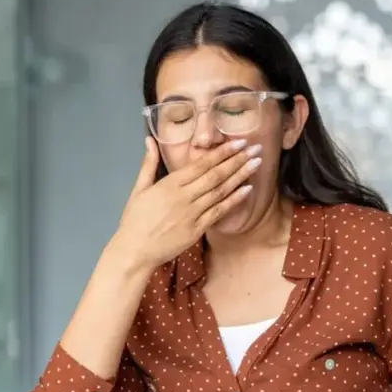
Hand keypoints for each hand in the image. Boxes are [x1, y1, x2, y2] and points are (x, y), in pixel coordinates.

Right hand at [111, 136, 261, 268]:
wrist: (134, 251)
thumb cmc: (135, 220)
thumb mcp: (139, 189)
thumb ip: (149, 163)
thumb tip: (150, 140)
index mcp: (170, 184)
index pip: (201, 164)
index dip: (222, 152)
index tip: (238, 142)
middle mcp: (184, 196)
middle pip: (215, 175)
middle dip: (237, 160)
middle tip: (256, 148)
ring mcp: (192, 214)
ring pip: (221, 191)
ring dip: (240, 176)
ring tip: (257, 164)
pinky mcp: (197, 229)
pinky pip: (219, 212)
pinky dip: (234, 200)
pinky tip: (248, 190)